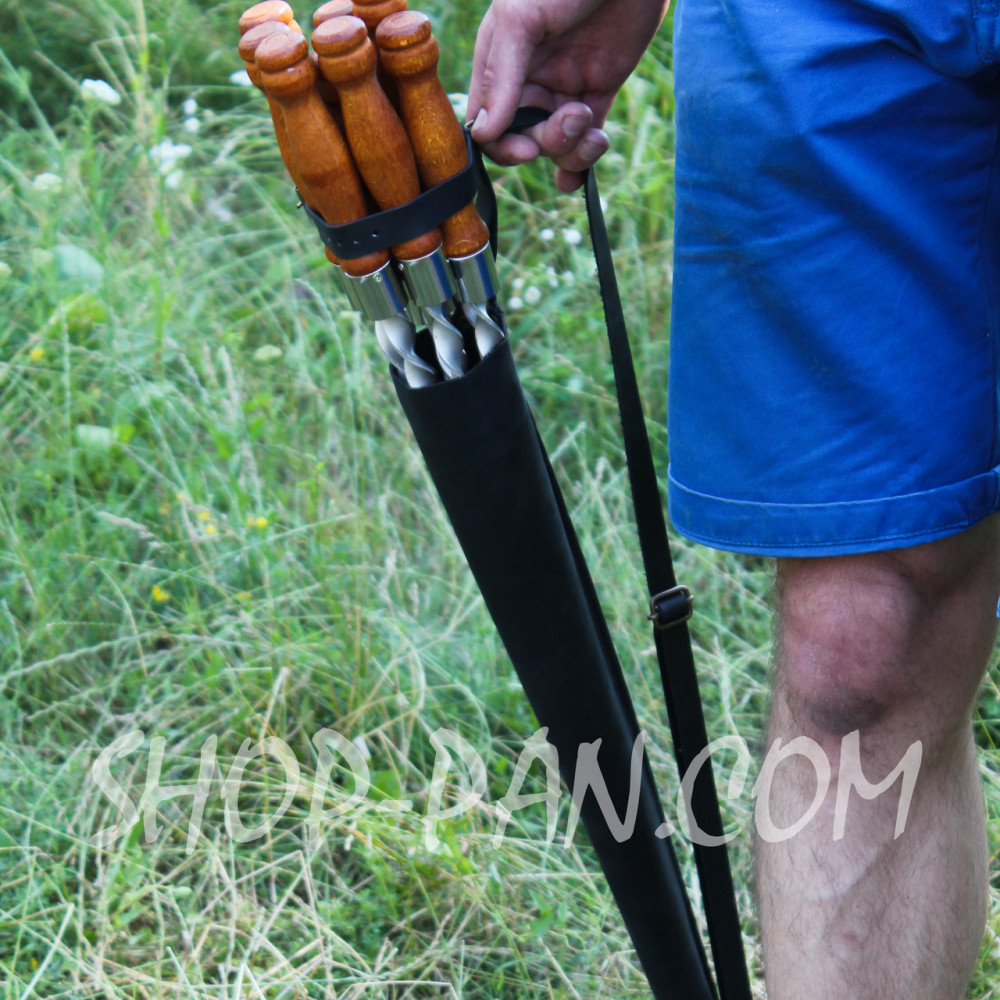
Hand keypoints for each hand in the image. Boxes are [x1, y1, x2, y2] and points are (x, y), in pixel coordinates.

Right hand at [468, 0, 669, 190]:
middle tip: (571, 119)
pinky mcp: (599, 89)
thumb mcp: (522, 18)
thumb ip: (502, 75)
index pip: (486, 121)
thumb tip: (484, 133)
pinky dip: (581, 164)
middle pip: (522, 138)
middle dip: (544, 143)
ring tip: (592, 127)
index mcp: (500, 61)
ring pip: (556, 144)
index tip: (523, 147)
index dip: (500, 144)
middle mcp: (528, 78)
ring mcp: (563, 86)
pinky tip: (578, 179)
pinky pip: (584, 139)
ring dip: (571, 150)